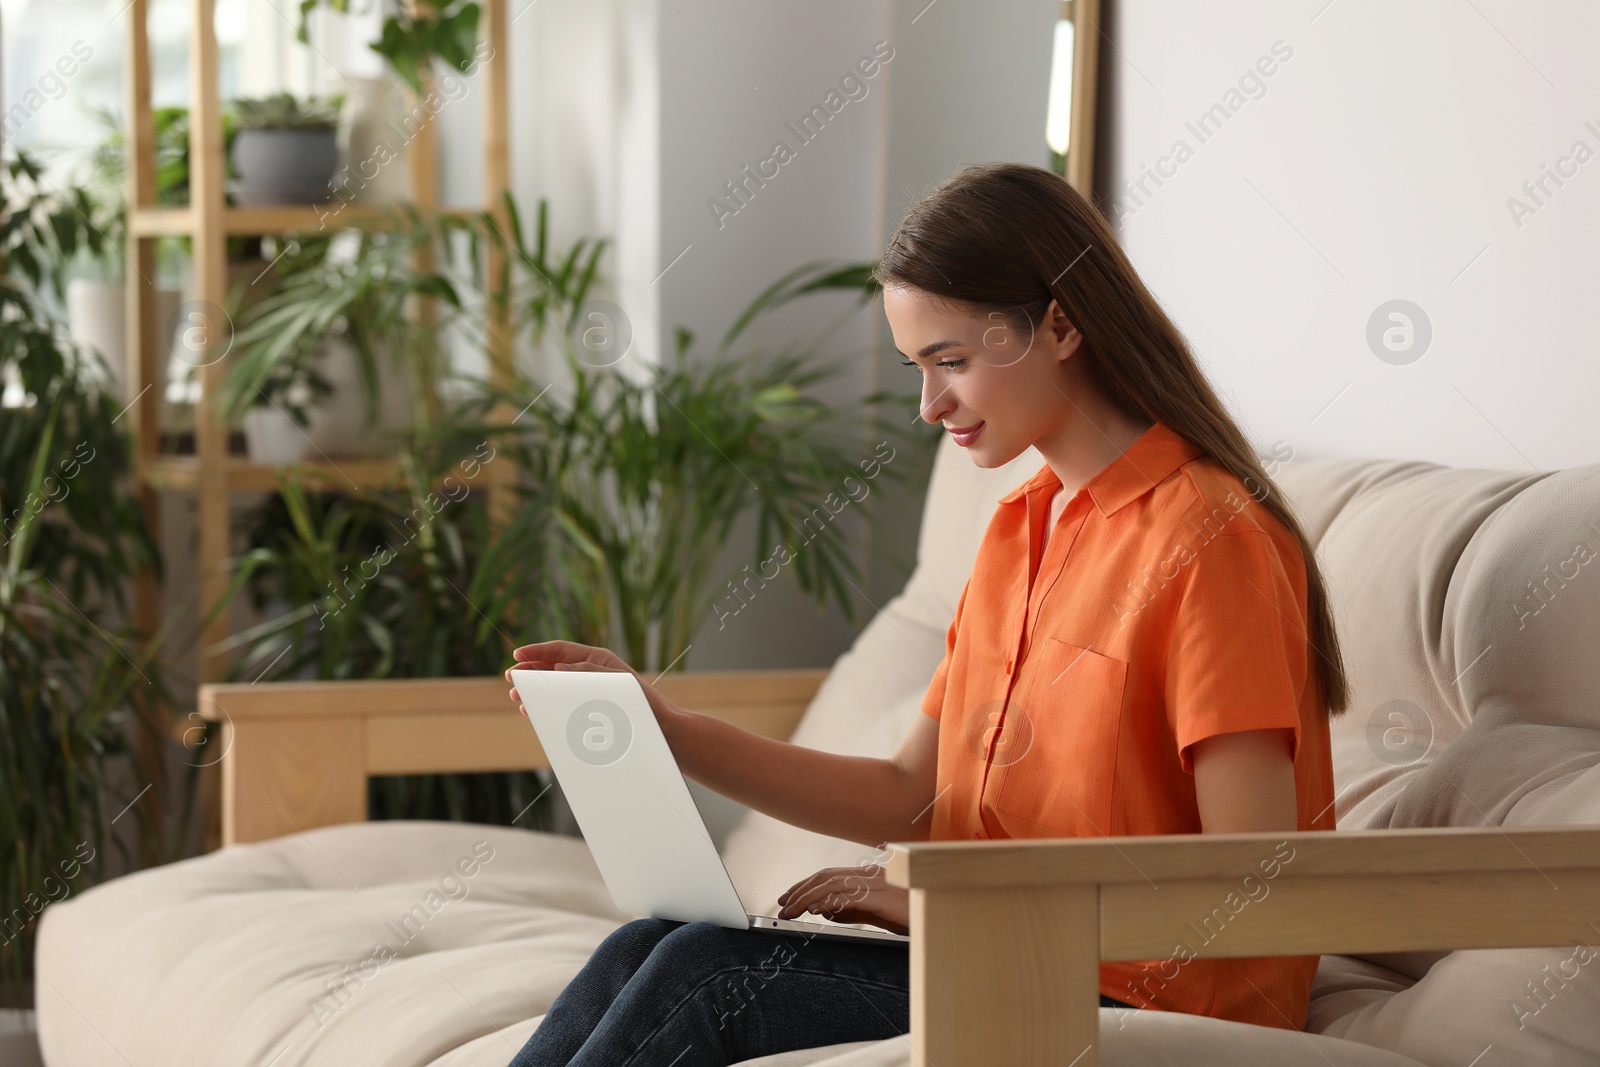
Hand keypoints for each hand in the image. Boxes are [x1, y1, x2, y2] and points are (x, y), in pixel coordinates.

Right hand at [505, 640, 682, 732]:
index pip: (561, 650)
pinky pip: (561, 702)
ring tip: (517, 696)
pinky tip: (532, 710)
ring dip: (534, 690)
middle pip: (553, 667)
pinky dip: (545, 704)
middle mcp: (591, 673)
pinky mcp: (589, 709)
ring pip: (554, 686)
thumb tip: (558, 667)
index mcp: (598, 660)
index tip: (517, 655)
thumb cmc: (645, 704)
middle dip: (530, 671)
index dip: (538, 651)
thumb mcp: (618, 683)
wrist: (662, 731)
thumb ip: (588, 673)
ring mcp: (589, 691)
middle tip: (510, 678)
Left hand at [776, 863, 908, 935]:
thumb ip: (853, 910)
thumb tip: (825, 912)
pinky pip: (849, 896)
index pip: (831, 875)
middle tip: (783, 905)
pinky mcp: (884, 897)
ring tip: (792, 911)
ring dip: (807, 897)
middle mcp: (873, 874)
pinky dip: (828, 902)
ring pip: (833, 884)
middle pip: (827, 876)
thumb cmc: (915, 914)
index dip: (807, 884)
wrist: (944, 916)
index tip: (790, 897)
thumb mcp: (877, 915)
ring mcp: (879, 883)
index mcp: (871, 876)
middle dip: (801, 889)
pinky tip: (814, 911)